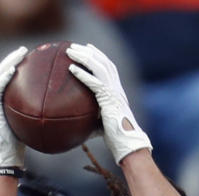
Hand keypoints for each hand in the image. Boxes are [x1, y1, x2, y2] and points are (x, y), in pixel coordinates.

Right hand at [0, 45, 27, 170]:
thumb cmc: (20, 145)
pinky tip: (12, 70)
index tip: (28, 57)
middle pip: (1, 71)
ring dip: (8, 62)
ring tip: (19, 54)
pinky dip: (3, 78)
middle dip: (12, 58)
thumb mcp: (30, 124)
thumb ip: (36, 113)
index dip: (16, 65)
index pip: (7, 78)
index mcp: (1, 101)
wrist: (6, 156)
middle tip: (25, 50)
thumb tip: (57, 109)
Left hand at [66, 42, 150, 163]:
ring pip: (99, 67)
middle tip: (74, 46)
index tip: (88, 48)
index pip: (109, 68)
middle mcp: (117, 89)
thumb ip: (92, 120)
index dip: (99, 56)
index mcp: (117, 92)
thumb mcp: (102, 126)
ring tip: (70, 52)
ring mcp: (114, 93)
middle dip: (88, 52)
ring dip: (83, 57)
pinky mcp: (109, 100)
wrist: (128, 145)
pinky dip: (83, 75)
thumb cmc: (116, 140)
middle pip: (103, 62)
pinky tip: (71, 69)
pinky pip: (94, 83)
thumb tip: (76, 124)